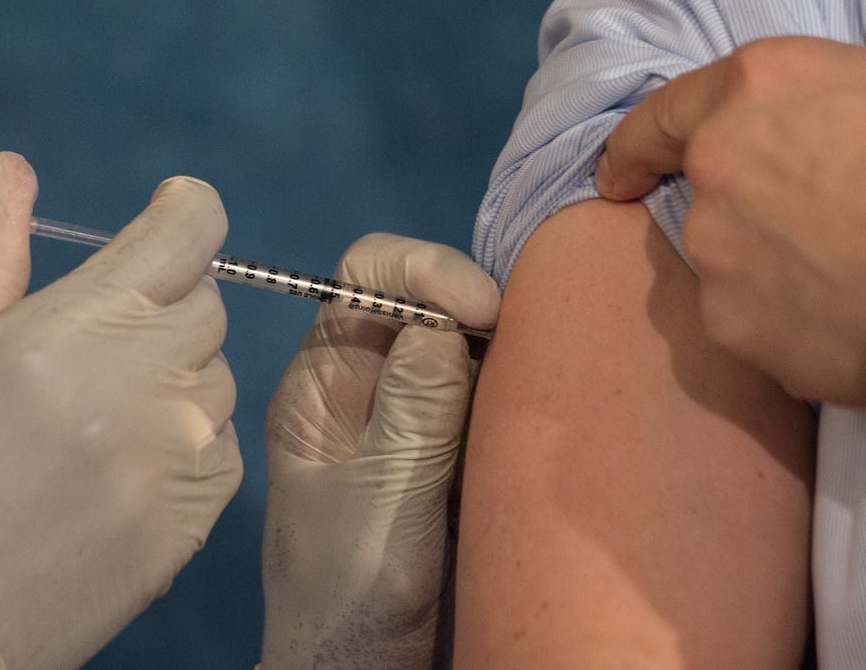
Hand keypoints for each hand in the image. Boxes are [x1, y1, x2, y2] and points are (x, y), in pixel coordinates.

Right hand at [0, 152, 242, 669]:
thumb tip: (13, 170)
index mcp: (70, 332)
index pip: (188, 235)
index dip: (187, 212)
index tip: (174, 211)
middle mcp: (142, 388)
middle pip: (208, 304)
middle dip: (164, 305)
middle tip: (101, 344)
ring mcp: (177, 458)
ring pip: (217, 377)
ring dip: (176, 378)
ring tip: (96, 422)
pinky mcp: (196, 518)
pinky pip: (221, 445)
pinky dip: (187, 441)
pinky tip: (120, 471)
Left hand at [260, 234, 499, 668]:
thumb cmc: (351, 593)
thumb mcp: (379, 499)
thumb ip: (410, 410)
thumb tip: (440, 322)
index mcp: (322, 384)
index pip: (363, 277)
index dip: (424, 272)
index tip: (483, 311)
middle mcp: (364, 388)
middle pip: (420, 302)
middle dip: (474, 308)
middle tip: (529, 346)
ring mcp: (407, 421)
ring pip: (460, 349)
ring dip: (503, 353)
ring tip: (543, 378)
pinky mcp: (447, 453)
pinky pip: (484, 399)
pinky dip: (515, 395)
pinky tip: (538, 413)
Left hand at [595, 37, 865, 407]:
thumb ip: (829, 106)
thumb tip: (822, 128)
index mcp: (753, 91)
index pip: (662, 118)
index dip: (635, 151)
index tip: (618, 178)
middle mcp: (714, 170)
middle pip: (705, 202)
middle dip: (748, 221)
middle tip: (821, 236)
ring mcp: (715, 253)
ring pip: (726, 268)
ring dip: (770, 277)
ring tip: (849, 283)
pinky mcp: (729, 326)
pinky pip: (749, 325)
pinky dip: (786, 329)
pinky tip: (843, 325)